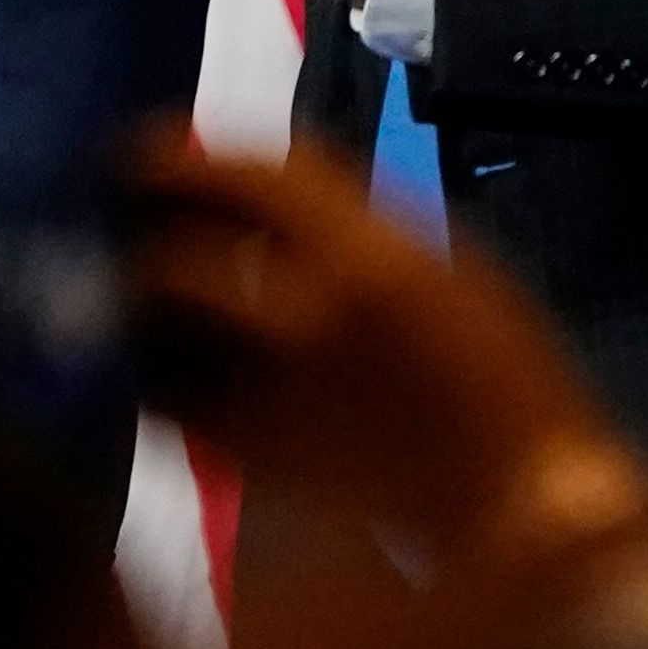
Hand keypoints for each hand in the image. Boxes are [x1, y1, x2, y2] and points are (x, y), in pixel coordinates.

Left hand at [123, 138, 647, 575]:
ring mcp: (280, 400)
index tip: (141, 151)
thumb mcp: (450, 266)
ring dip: (140, 308)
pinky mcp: (261, 465)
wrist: (526, 497)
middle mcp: (314, 322)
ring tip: (137, 290)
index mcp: (375, 259)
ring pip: (162, 342)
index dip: (179, 160)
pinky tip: (166, 365)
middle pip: (180, 265)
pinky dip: (157, 379)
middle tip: (121, 220)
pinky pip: (174, 411)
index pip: (250, 183)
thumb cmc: (506, 373)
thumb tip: (266, 196)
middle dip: (138, 238)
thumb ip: (358, 226)